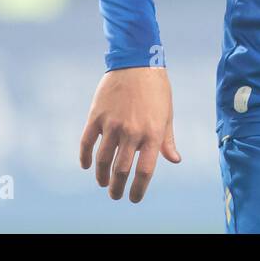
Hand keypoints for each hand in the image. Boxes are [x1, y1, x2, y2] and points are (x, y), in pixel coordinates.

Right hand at [80, 66, 180, 201]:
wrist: (137, 62)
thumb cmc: (156, 89)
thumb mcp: (166, 114)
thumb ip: (167, 140)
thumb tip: (174, 160)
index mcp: (152, 133)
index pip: (145, 171)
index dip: (138, 189)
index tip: (134, 198)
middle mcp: (132, 132)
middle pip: (121, 170)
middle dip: (118, 188)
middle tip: (116, 195)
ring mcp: (112, 124)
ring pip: (103, 160)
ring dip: (102, 176)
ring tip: (103, 183)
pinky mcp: (96, 116)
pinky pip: (87, 142)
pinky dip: (84, 157)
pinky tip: (86, 166)